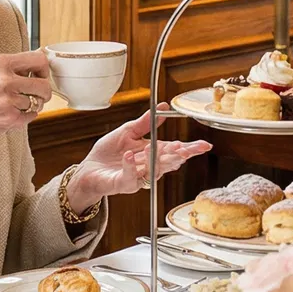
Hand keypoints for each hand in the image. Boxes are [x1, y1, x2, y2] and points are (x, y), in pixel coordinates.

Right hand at [0, 50, 52, 179]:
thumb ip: (8, 66)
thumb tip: (34, 58)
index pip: (38, 60)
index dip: (43, 69)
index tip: (41, 74)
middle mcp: (6, 80)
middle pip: (44, 84)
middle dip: (43, 91)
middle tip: (36, 94)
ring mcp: (9, 101)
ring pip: (38, 102)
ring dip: (32, 105)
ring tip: (17, 105)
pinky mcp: (10, 119)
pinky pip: (32, 116)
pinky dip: (25, 116)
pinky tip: (10, 114)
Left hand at [66, 111, 211, 208]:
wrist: (88, 169)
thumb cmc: (108, 153)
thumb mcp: (127, 131)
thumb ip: (145, 122)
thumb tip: (163, 107)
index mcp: (151, 153)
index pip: (174, 151)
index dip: (190, 149)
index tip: (204, 145)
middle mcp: (148, 167)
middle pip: (169, 162)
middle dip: (179, 156)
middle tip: (187, 149)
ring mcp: (138, 177)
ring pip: (153, 170)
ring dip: (157, 158)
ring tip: (162, 147)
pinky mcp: (123, 184)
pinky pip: (130, 176)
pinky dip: (130, 165)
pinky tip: (131, 155)